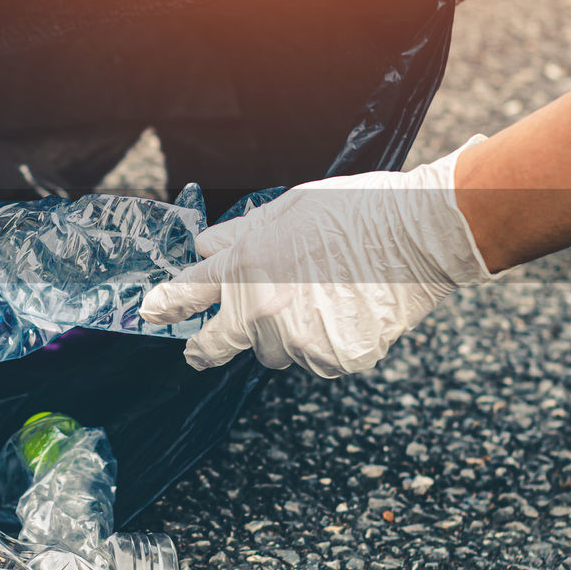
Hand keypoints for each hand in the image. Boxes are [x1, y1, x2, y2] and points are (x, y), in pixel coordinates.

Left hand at [140, 139, 494, 377]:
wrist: (418, 232)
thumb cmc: (356, 211)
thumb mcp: (287, 210)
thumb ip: (241, 235)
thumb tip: (204, 246)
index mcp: (248, 265)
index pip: (192, 292)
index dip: (167, 305)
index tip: (151, 313)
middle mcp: (264, 308)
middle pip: (220, 344)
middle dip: (208, 345)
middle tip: (200, 349)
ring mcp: (299, 338)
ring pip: (275, 352)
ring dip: (285, 336)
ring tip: (322, 299)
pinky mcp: (334, 358)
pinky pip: (316, 360)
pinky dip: (326, 344)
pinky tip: (349, 313)